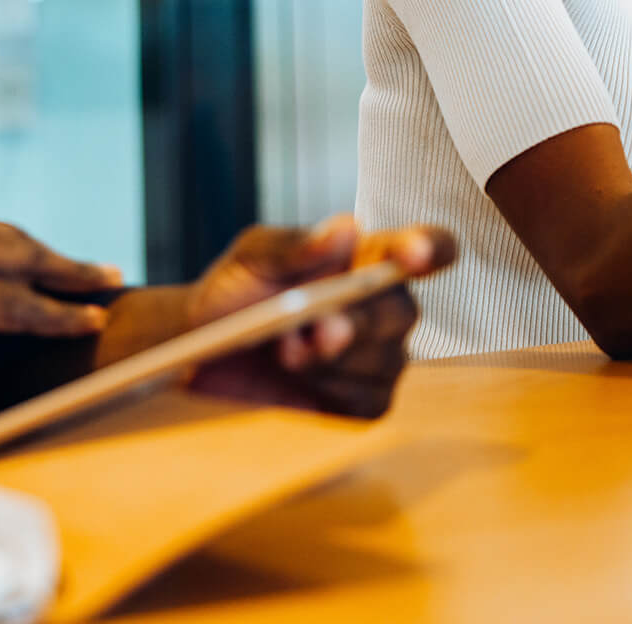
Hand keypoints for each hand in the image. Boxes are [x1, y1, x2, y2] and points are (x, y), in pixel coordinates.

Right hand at [0, 203, 122, 428]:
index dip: (14, 247)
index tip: (41, 259)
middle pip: (8, 239)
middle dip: (53, 254)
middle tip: (93, 268)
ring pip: (27, 263)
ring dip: (73, 275)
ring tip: (106, 284)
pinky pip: (26, 306)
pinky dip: (63, 312)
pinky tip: (88, 318)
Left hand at [183, 215, 456, 418]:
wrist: (201, 354)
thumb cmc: (234, 294)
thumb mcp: (252, 258)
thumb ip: (296, 245)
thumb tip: (346, 228)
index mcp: (366, 258)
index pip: (425, 247)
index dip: (430, 248)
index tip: (414, 256)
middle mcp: (382, 307)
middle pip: (403, 312)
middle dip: (361, 322)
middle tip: (319, 326)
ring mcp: (376, 358)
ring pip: (386, 362)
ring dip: (334, 360)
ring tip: (285, 351)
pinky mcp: (361, 402)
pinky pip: (368, 402)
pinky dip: (331, 392)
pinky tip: (300, 379)